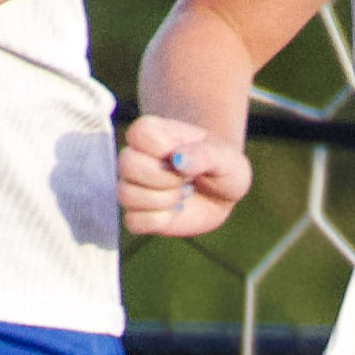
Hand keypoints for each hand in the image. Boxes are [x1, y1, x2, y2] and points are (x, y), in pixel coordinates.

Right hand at [116, 110, 251, 239]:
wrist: (222, 195)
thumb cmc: (222, 167)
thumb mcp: (227, 158)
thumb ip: (205, 154)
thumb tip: (179, 159)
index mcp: (154, 133)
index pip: (139, 133)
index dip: (164, 149)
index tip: (186, 155)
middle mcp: (136, 157)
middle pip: (127, 164)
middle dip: (164, 178)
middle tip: (186, 179)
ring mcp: (133, 186)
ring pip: (127, 195)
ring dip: (164, 200)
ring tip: (181, 195)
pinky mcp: (136, 214)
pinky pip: (133, 221)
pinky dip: (159, 221)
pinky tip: (174, 212)